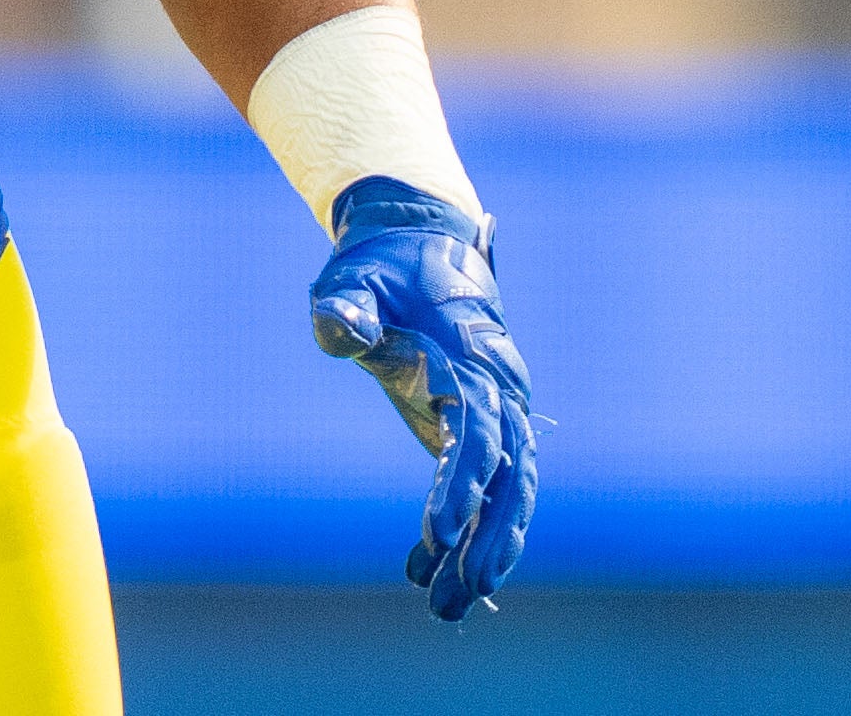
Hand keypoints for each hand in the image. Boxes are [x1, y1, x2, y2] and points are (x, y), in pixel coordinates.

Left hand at [309, 175, 535, 620]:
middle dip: (484, 540)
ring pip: (508, 490)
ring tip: (449, 608)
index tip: (438, 533)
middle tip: (453, 597)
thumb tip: (341, 329)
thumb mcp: (353, 280)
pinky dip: (469, 530)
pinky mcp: (480, 424)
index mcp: (468, 356)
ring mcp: (494, 408)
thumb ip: (348, 307)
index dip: (460, 481)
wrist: (417, 241)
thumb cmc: (380, 266)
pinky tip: (424, 572)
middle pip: (506, 475)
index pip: (475, 429)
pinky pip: (489, 485)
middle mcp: (495, 387)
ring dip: (487, 549)